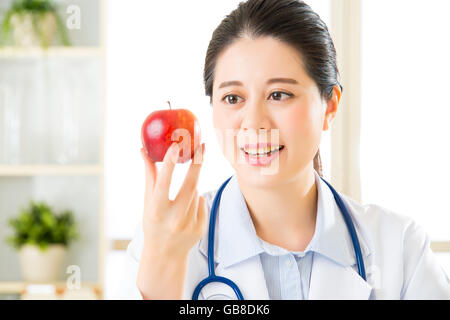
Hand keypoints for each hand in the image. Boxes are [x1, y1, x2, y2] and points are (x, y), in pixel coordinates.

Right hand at [140, 142, 206, 258]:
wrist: (165, 255)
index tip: (176, 145)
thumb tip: (143, 150)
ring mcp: (190, 224)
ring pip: (196, 193)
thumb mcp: (148, 202)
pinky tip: (186, 213)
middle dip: (197, 163)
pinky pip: (201, 203)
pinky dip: (195, 201)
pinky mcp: (201, 228)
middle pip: (190, 184)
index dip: (170, 163)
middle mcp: (174, 218)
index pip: (164, 182)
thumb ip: (150, 176)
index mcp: (157, 211)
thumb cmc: (153, 223)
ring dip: (191, 188)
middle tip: (202, 146)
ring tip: (179, 201)